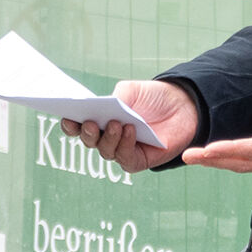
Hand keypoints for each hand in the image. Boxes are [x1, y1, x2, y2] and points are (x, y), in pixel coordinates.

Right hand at [61, 80, 199, 175]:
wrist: (183, 105)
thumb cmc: (153, 97)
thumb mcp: (131, 91)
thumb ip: (116, 98)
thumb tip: (103, 107)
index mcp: (100, 119)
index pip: (78, 126)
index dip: (70, 124)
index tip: (67, 117)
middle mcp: (108, 137)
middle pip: (89, 141)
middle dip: (86, 132)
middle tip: (90, 122)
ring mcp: (123, 150)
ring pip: (106, 151)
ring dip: (108, 138)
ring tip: (116, 123)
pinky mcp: (139, 160)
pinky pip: (126, 159)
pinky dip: (125, 145)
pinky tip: (130, 131)